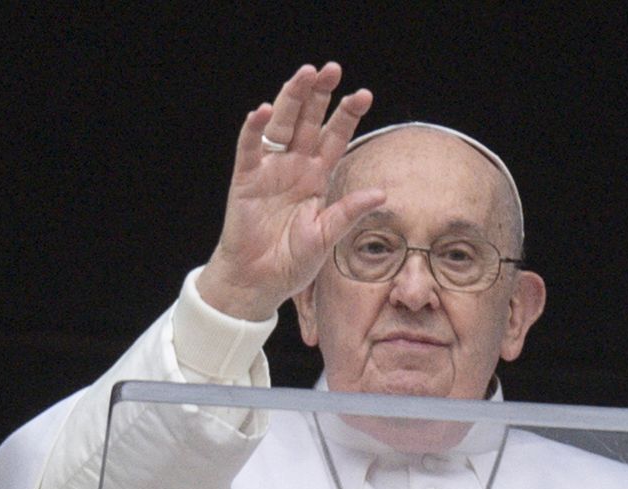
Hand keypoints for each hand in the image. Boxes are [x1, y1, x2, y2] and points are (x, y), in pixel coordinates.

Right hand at [197, 62, 385, 320]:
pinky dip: (254, 130)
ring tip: (305, 74)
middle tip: (332, 69)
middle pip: (308, 121)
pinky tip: (262, 110)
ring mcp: (269, 170)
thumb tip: (382, 193)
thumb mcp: (327, 237)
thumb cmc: (294, 261)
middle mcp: (295, 166)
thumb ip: (349, 213)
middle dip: (320, 95)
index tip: (364, 94)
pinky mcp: (245, 180)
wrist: (260, 282)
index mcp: (317, 177)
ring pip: (281, 126)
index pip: (335, 138)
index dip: (347, 116)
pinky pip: (249, 149)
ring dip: (291, 99)